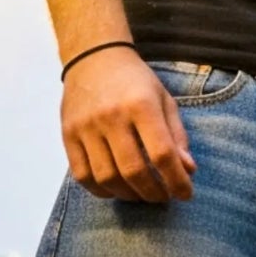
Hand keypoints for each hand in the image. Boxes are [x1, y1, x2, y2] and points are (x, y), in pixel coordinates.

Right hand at [60, 46, 194, 201]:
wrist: (93, 58)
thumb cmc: (135, 81)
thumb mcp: (164, 100)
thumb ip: (177, 136)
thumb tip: (188, 171)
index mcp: (141, 105)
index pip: (162, 153)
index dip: (176, 180)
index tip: (185, 193)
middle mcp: (111, 117)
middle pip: (133, 170)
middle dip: (153, 193)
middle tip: (163, 198)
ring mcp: (86, 127)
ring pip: (107, 177)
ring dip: (128, 195)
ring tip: (141, 194)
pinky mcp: (67, 135)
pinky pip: (82, 175)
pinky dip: (101, 190)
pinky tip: (116, 189)